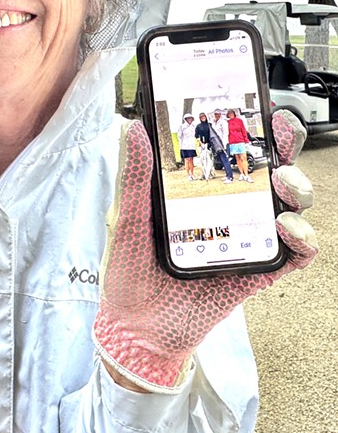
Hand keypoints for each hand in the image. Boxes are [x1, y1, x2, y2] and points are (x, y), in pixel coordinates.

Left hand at [92, 110, 317, 393]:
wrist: (136, 326)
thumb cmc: (129, 270)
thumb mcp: (129, 217)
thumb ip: (136, 176)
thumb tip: (134, 129)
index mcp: (198, 192)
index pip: (230, 153)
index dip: (249, 128)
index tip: (254, 106)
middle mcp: (228, 211)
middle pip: (267, 171)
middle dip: (282, 147)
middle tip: (278, 133)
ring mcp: (245, 240)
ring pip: (288, 206)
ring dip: (295, 188)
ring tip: (282, 184)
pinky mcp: (256, 272)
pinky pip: (293, 255)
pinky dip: (302, 239)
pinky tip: (288, 228)